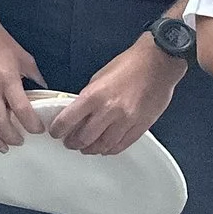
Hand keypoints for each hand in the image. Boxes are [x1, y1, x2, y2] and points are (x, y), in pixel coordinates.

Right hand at [0, 12, 45, 151]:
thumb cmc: (1, 41)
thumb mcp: (24, 57)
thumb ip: (34, 76)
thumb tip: (46, 91)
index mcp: (8, 79)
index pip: (21, 109)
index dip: (31, 124)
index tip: (38, 131)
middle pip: (0, 121)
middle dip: (12, 137)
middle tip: (20, 142)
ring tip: (3, 148)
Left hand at [51, 37, 185, 156]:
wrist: (157, 63)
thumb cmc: (128, 65)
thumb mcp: (98, 78)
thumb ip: (88, 98)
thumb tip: (79, 113)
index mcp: (94, 95)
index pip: (68, 120)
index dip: (58, 130)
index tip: (55, 132)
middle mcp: (109, 111)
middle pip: (84, 138)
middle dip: (73, 143)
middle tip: (70, 143)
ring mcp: (126, 121)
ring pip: (103, 146)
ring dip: (91, 149)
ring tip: (86, 148)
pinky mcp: (141, 127)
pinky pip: (122, 145)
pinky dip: (110, 149)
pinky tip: (105, 148)